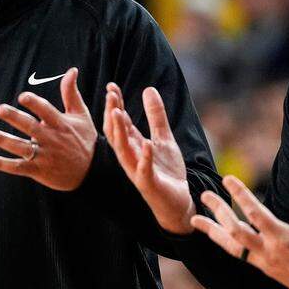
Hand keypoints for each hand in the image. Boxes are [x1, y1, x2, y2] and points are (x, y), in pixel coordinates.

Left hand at [0, 68, 96, 190]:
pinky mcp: (38, 170)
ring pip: (20, 147)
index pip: (46, 111)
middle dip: (15, 118)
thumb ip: (71, 93)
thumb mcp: (81, 115)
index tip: (22, 97)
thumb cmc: (84, 139)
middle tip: (0, 109)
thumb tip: (72, 70)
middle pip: (30, 127)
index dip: (35, 104)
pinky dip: (1, 164)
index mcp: (60, 124)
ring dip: (2, 140)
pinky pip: (17, 167)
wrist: (92, 171)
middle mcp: (51, 139)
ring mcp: (44, 156)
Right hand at [104, 83, 193, 233]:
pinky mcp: (149, 184)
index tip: (111, 87)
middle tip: (111, 94)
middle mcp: (130, 157)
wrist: (178, 201)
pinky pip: (144, 170)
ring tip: (118, 113)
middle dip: (112, 114)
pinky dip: (145, 157)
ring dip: (120, 132)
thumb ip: (156, 116)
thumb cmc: (167, 171)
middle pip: (115, 133)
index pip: (119, 122)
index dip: (115, 105)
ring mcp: (137, 170)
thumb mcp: (163, 138)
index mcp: (132, 145)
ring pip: (123, 150)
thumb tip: (148, 89)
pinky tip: (147, 144)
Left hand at [190, 170, 288, 288]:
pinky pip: (238, 255)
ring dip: (213, 232)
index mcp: (284, 238)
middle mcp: (269, 252)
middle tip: (204, 194)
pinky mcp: (264, 268)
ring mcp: (264, 262)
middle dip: (218, 212)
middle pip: (235, 231)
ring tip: (195, 219)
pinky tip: (214, 233)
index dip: (240, 195)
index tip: (227, 179)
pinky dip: (224, 243)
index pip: (256, 214)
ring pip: (231, 248)